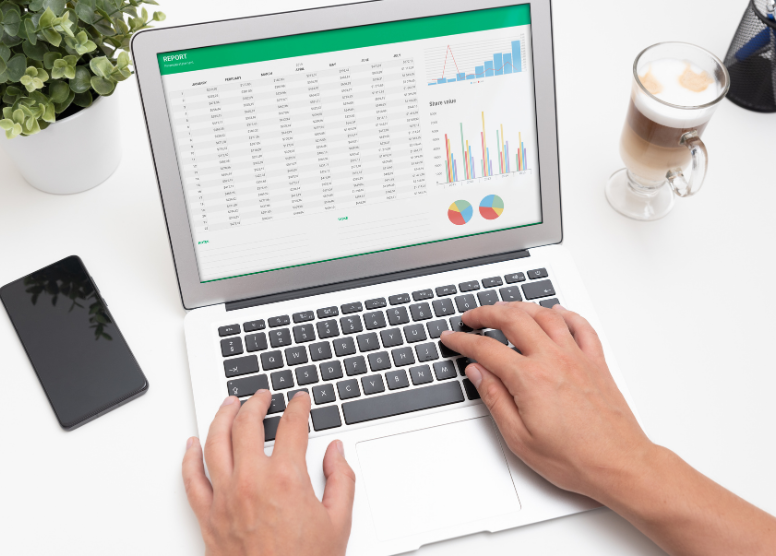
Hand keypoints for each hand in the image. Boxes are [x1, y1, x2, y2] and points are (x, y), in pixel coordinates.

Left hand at [181, 390, 355, 555]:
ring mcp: (225, 497)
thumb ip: (342, 479)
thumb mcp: (339, 521)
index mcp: (287, 479)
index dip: (299, 407)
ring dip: (222, 416)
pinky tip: (193, 442)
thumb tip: (337, 452)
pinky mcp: (207, 515)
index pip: (292, 426)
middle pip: (247, 424)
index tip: (301, 401)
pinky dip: (189, 456)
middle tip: (263, 395)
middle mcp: (252, 481)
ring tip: (229, 404)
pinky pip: (191, 477)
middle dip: (257, 402)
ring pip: (215, 441)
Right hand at [441, 302, 775, 555]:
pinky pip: (580, 326)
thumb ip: (495, 399)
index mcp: (530, 379)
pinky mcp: (596, 362)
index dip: (463, 341)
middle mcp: (553, 360)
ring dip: (520, 307)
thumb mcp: (519, 438)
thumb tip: (478, 373)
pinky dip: (565, 314)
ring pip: (545, 315)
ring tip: (505, 309)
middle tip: (472, 317)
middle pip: (513, 319)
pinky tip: (556, 313)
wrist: (619, 464)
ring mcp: (577, 357)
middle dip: (487, 313)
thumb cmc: (574, 458)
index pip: (486, 348)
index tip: (452, 338)